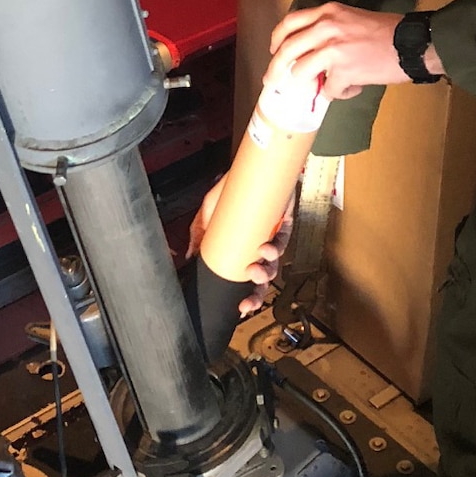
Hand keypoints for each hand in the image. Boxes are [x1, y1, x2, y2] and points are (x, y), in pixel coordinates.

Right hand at [188, 177, 294, 315]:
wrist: (250, 166)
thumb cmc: (231, 191)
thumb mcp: (208, 212)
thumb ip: (199, 234)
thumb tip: (190, 258)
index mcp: (243, 250)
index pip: (247, 280)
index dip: (248, 297)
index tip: (240, 310)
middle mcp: (260, 248)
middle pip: (263, 280)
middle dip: (257, 295)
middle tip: (247, 302)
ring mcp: (273, 237)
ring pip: (275, 264)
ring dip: (265, 273)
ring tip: (254, 269)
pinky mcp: (285, 223)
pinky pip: (283, 242)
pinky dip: (274, 249)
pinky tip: (264, 248)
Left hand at [270, 2, 440, 99]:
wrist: (411, 43)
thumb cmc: (386, 30)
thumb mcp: (351, 18)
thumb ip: (328, 29)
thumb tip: (311, 51)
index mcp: (327, 12)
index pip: (290, 23)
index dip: (277, 39)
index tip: (273, 51)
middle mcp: (325, 28)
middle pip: (287, 50)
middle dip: (275, 70)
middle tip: (272, 81)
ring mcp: (333, 50)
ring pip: (302, 73)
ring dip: (313, 83)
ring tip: (331, 84)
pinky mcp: (343, 72)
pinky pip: (330, 90)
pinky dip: (340, 93)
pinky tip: (355, 86)